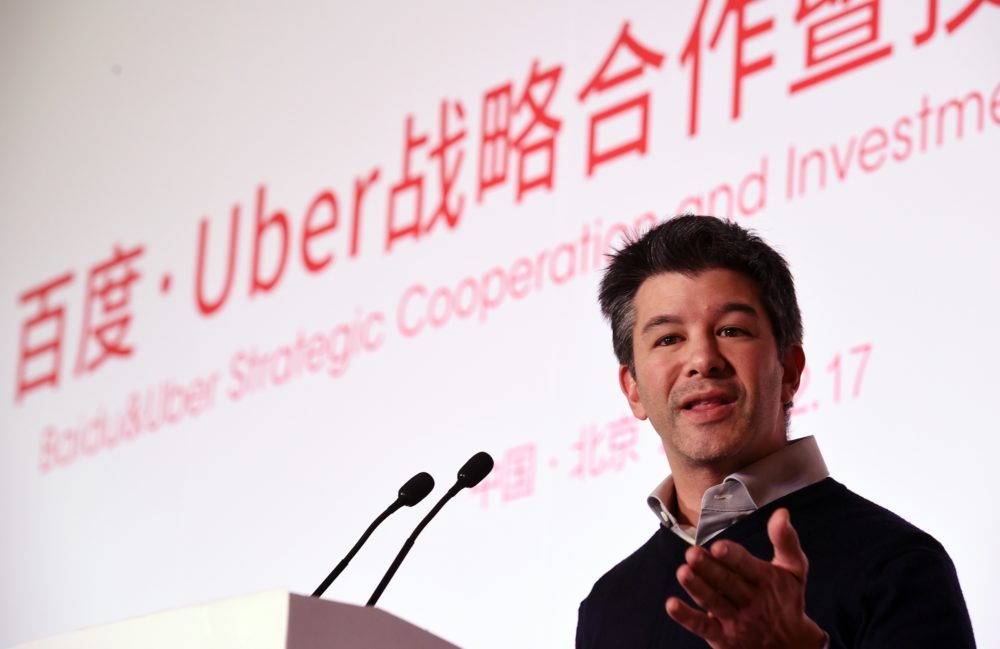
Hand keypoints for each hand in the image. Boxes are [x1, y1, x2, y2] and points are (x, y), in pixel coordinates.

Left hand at [666, 508, 826, 648]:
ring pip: (713, 602)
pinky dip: (686, 617)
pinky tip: (672, 605)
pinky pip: (702, 626)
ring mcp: (736, 621)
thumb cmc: (787, 599)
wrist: (791, 646)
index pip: (747, 567)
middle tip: (692, 554)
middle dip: (709, 569)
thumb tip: (782, 513)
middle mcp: (751, 601)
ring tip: (682, 572)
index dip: (733, 557)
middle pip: (727, 584)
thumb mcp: (794, 570)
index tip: (718, 546)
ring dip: (696, 588)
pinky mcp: (722, 637)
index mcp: (766, 581)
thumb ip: (786, 540)